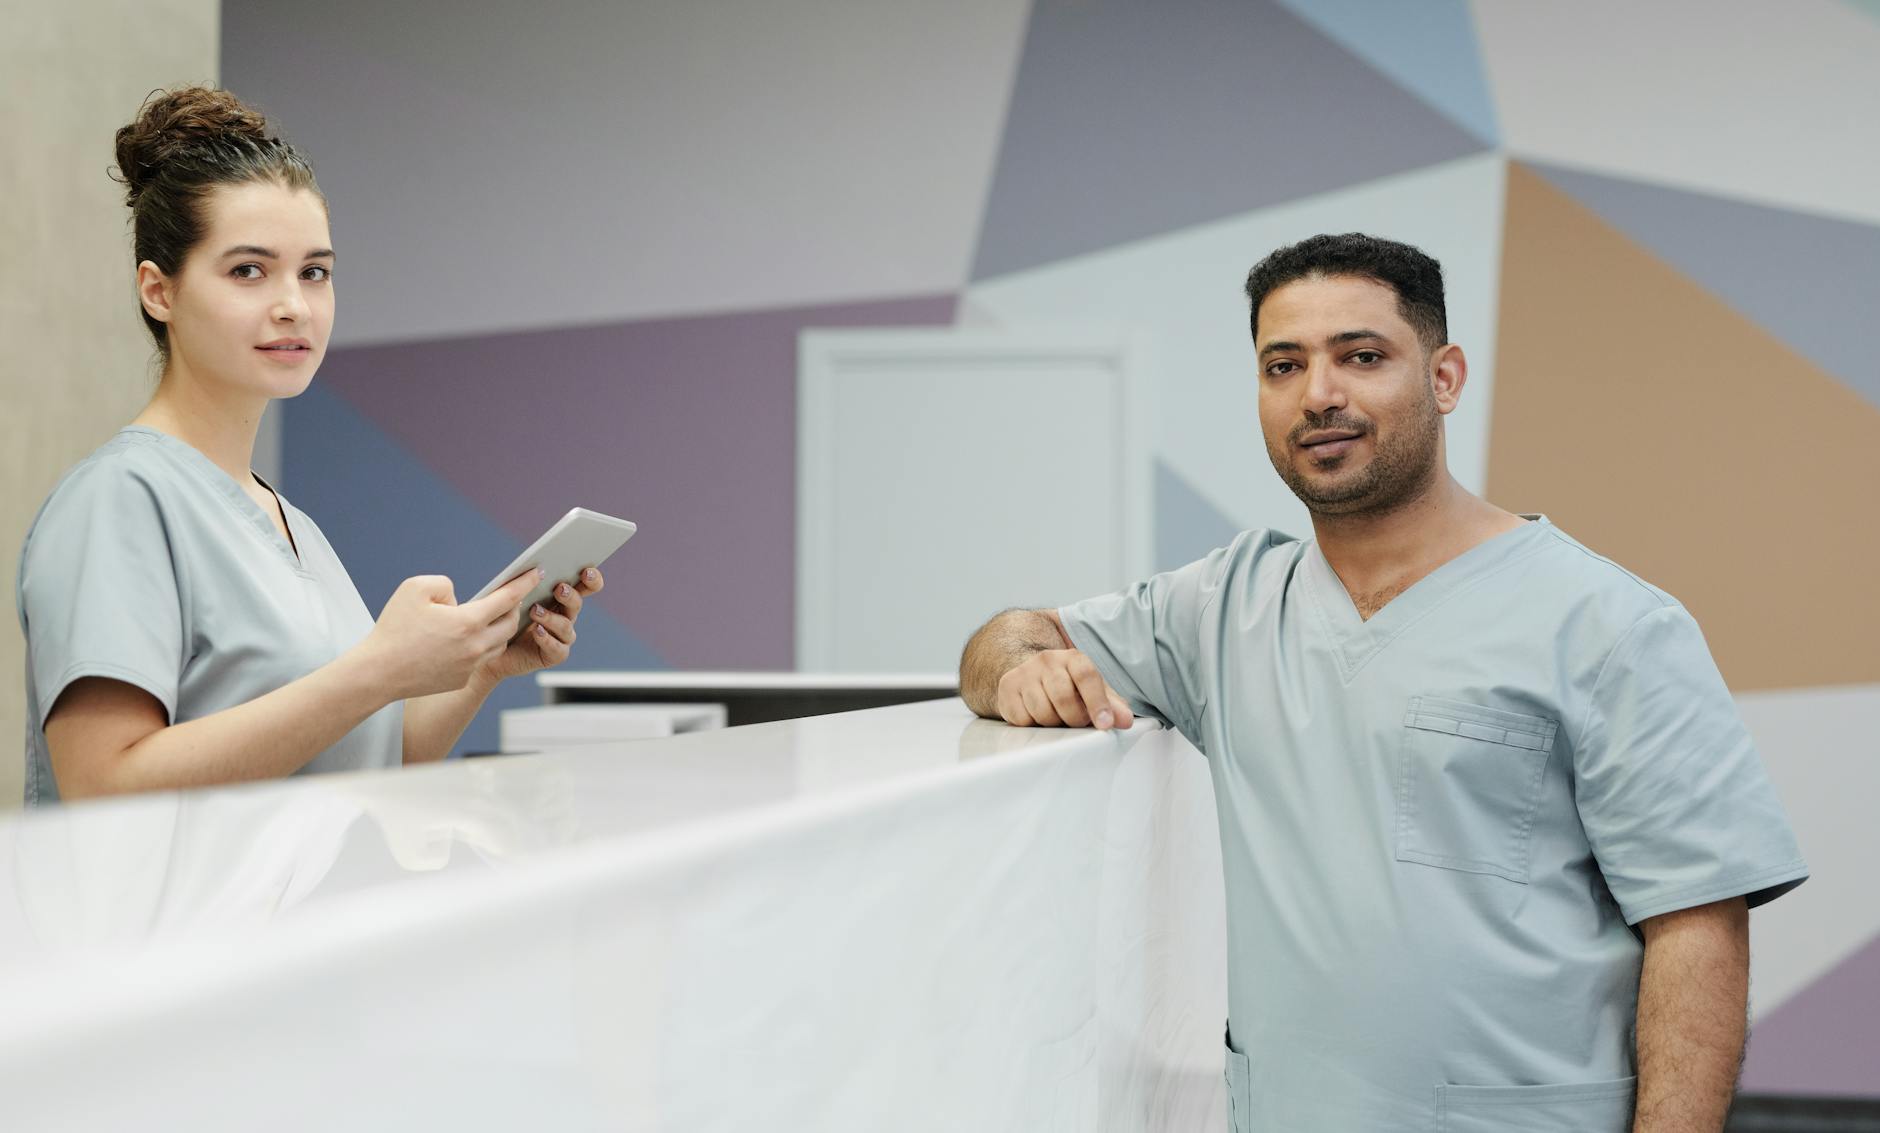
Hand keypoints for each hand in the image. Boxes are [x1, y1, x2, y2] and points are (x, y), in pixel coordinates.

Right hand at [361, 571, 541, 699]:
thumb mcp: (415, 589)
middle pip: (510, 623)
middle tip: (510, 596)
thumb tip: (459, 600)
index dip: (523, 583)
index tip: (536, 573)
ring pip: (498, 643)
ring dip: (498, 629)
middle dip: (513, 608)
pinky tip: (469, 639)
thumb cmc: (393, 629)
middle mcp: (475, 646)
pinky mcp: (461, 680)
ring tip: (492, 616)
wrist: (378, 673)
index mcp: (468, 622)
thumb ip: (445, 585)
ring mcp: (470, 666)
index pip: (507, 599)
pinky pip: (480, 659)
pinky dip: (479, 646)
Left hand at [475, 566, 604, 686]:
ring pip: (565, 626)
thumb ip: (524, 583)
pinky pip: (557, 648)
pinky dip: (547, 639)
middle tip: (559, 589)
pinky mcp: (555, 654)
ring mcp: (562, 637)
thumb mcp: (512, 596)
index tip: (587, 571)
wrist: (492, 650)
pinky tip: (537, 632)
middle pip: (577, 603)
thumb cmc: (502, 618)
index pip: (585, 585)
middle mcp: (565, 616)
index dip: (591, 579)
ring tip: (535, 611)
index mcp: (560, 597)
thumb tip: (533, 570)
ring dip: (551, 617)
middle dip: (571, 595)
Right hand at [996, 648, 1133, 729]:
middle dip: (1075, 718)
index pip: (1087, 677)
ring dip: (1054, 723)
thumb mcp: (1092, 690)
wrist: (1028, 671)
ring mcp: (1024, 674)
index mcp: (1072, 658)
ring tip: (1058, 716)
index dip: (1098, 703)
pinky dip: (1034, 724)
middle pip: (1064, 698)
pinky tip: (1038, 715)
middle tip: (1078, 720)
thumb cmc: (1066, 684)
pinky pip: (1023, 719)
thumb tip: (1125, 721)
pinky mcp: (1007, 689)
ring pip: (1042, 712)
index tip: (1104, 724)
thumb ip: (1111, 705)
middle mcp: (1047, 661)